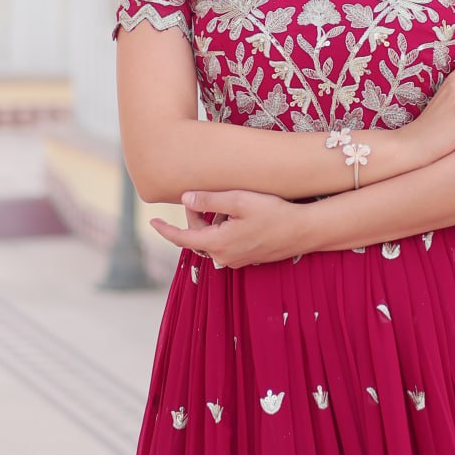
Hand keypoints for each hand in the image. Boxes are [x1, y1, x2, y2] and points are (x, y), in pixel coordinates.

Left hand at [150, 189, 307, 268]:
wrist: (303, 230)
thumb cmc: (273, 212)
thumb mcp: (239, 200)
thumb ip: (209, 200)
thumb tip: (184, 198)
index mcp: (218, 244)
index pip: (182, 238)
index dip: (165, 229)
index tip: (151, 221)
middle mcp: (224, 257)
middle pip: (197, 237)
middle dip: (196, 216)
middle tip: (205, 194)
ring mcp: (236, 260)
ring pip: (212, 240)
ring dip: (212, 222)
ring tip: (229, 202)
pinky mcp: (246, 258)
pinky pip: (226, 243)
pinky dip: (224, 229)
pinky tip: (239, 214)